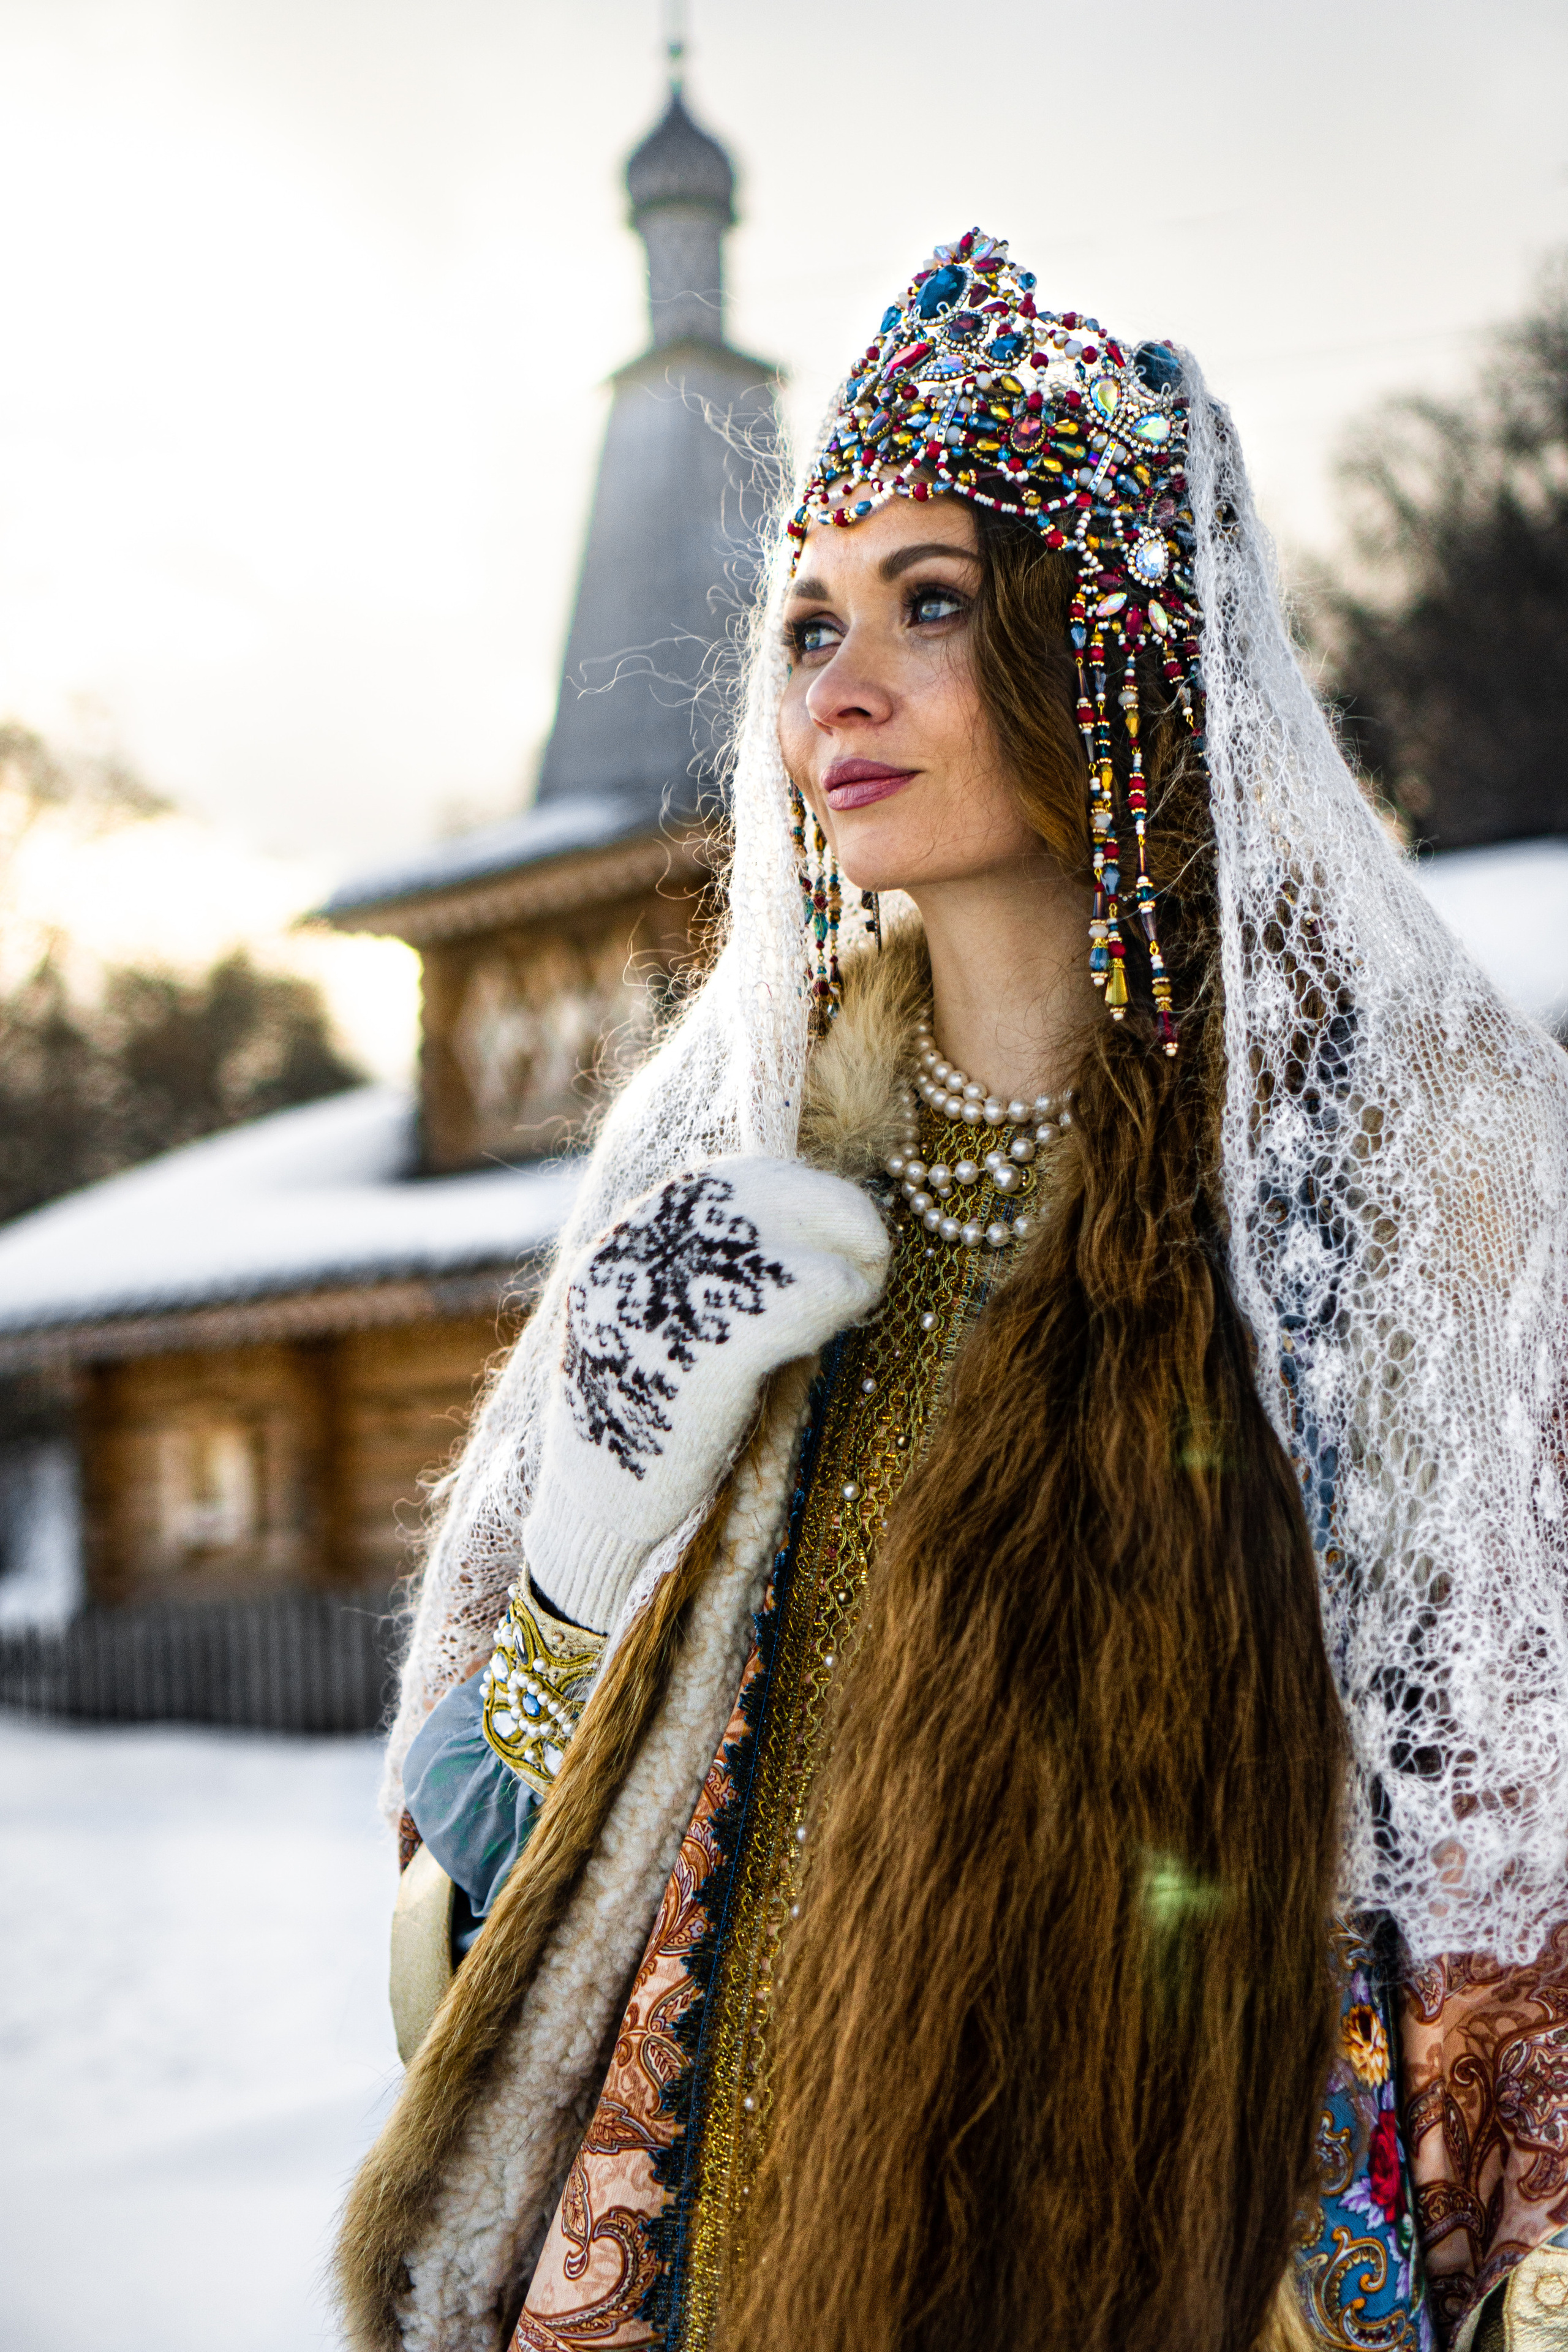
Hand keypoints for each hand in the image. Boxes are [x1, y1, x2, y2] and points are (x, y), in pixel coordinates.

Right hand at [523, 1156, 889, 1633]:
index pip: (732, 1180)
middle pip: (763, 1192)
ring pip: (789, 1235)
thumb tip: (812, 1233)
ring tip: (858, 1299)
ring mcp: (667, 1299)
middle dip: (837, 1214)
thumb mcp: (666, 1324)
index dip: (803, 1196)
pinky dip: (838, 1293)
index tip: (844, 1232)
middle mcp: (639, 1253)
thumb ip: (715, 1272)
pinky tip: (848, 1312)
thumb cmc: (649, 1422)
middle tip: (872, 1260)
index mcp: (627, 1241)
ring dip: (846, 1262)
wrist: (594, 1509)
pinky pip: (796, 1293)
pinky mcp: (705, 1355)